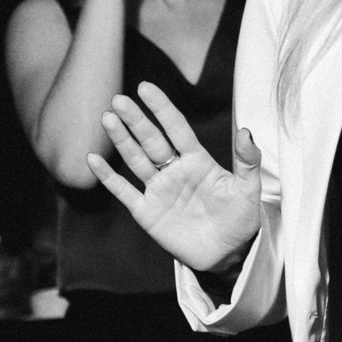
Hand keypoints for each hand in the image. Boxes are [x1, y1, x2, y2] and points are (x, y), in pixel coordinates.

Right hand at [88, 81, 265, 270]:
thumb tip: (246, 130)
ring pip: (136, 160)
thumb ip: (247, 161)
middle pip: (151, 140)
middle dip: (136, 120)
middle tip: (119, 100)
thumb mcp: (248, 190)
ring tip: (108, 118)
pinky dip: (108, 177)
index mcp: (198, 160)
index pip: (176, 128)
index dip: (161, 108)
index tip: (145, 88)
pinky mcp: (147, 212)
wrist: (227, 254)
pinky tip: (93, 159)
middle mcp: (174, 170)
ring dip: (121, 140)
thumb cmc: (240, 219)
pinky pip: (124, 191)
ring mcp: (158, 190)